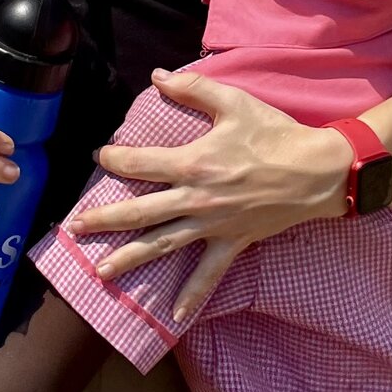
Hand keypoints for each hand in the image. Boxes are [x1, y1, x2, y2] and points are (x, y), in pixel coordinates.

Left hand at [62, 69, 351, 322]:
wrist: (318, 172)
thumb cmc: (276, 134)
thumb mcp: (234, 103)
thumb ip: (193, 88)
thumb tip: (157, 76)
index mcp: (194, 162)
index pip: (141, 164)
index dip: (115, 160)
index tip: (100, 158)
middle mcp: (198, 198)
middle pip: (141, 212)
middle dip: (105, 219)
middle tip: (73, 228)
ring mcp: (214, 225)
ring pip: (164, 245)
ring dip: (131, 258)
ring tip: (101, 271)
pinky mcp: (233, 242)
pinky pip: (210, 273)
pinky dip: (193, 295)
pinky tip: (175, 315)